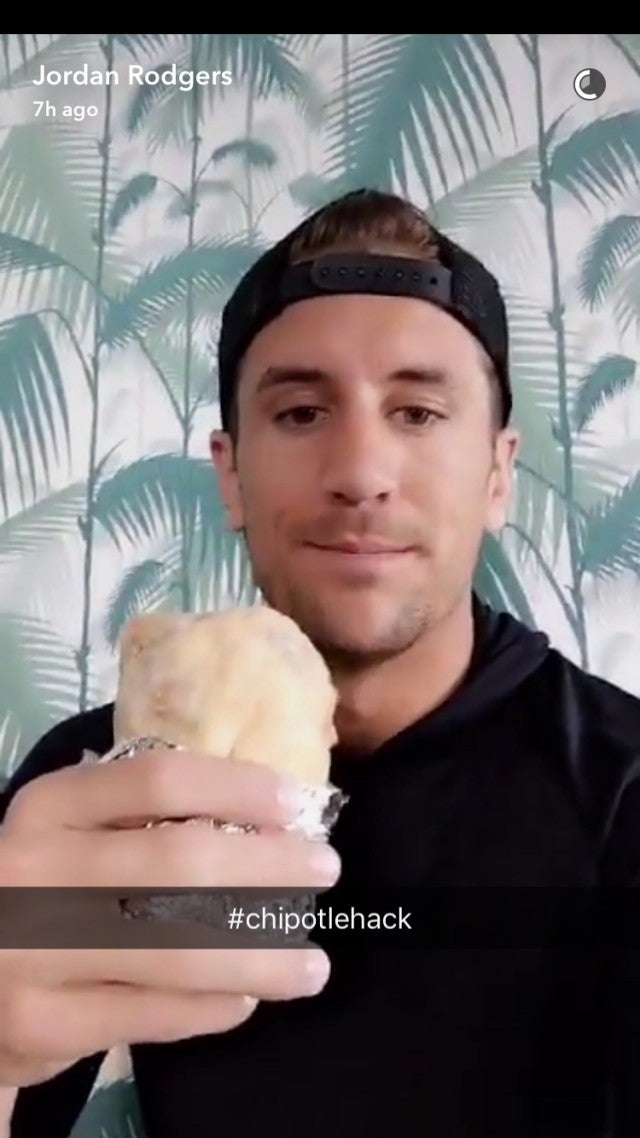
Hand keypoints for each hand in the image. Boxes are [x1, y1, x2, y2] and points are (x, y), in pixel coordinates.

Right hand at [0, 747, 339, 1086]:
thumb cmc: (40, 889)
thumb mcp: (69, 835)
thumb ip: (139, 820)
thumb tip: (267, 816)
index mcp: (49, 807)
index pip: (158, 780)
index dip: (237, 787)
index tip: (296, 801)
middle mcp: (36, 871)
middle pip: (178, 862)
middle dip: (268, 867)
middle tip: (324, 870)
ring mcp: (36, 951)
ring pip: (176, 949)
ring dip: (260, 954)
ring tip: (311, 963)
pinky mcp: (44, 1024)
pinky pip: (153, 1013)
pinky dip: (213, 1008)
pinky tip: (246, 998)